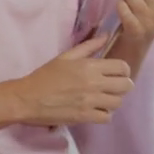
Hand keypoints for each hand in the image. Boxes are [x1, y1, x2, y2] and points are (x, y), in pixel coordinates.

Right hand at [13, 37, 133, 126]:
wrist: (28, 98)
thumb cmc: (46, 75)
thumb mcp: (66, 56)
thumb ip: (89, 46)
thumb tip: (107, 35)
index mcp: (90, 66)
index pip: (123, 67)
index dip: (123, 70)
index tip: (117, 73)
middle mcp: (94, 83)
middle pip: (126, 86)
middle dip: (123, 85)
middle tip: (113, 86)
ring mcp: (90, 101)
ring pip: (118, 102)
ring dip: (114, 100)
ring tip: (104, 98)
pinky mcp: (85, 117)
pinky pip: (107, 117)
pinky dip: (104, 114)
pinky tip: (96, 110)